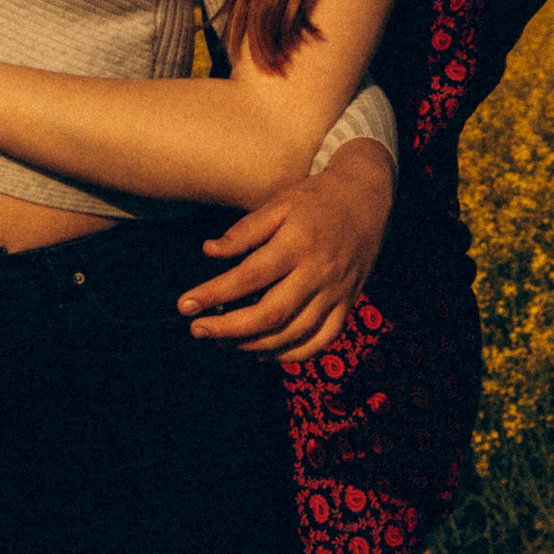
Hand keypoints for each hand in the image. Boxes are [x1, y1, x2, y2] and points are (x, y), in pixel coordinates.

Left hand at [175, 139, 393, 361]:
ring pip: (292, 333)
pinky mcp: (346, 305)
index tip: (185, 305)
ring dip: (253, 344)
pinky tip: (263, 351)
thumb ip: (245, 231)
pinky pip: (320, 341)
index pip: (250, 276)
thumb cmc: (316, 200)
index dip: (215, 294)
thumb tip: (209, 252)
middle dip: (228, 328)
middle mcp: (319, 272)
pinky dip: (290, 354)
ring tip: (222, 341)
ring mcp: (336, 293)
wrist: (368, 200)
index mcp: (298, 243)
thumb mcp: (280, 203)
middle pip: (270, 314)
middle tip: (197, 329)